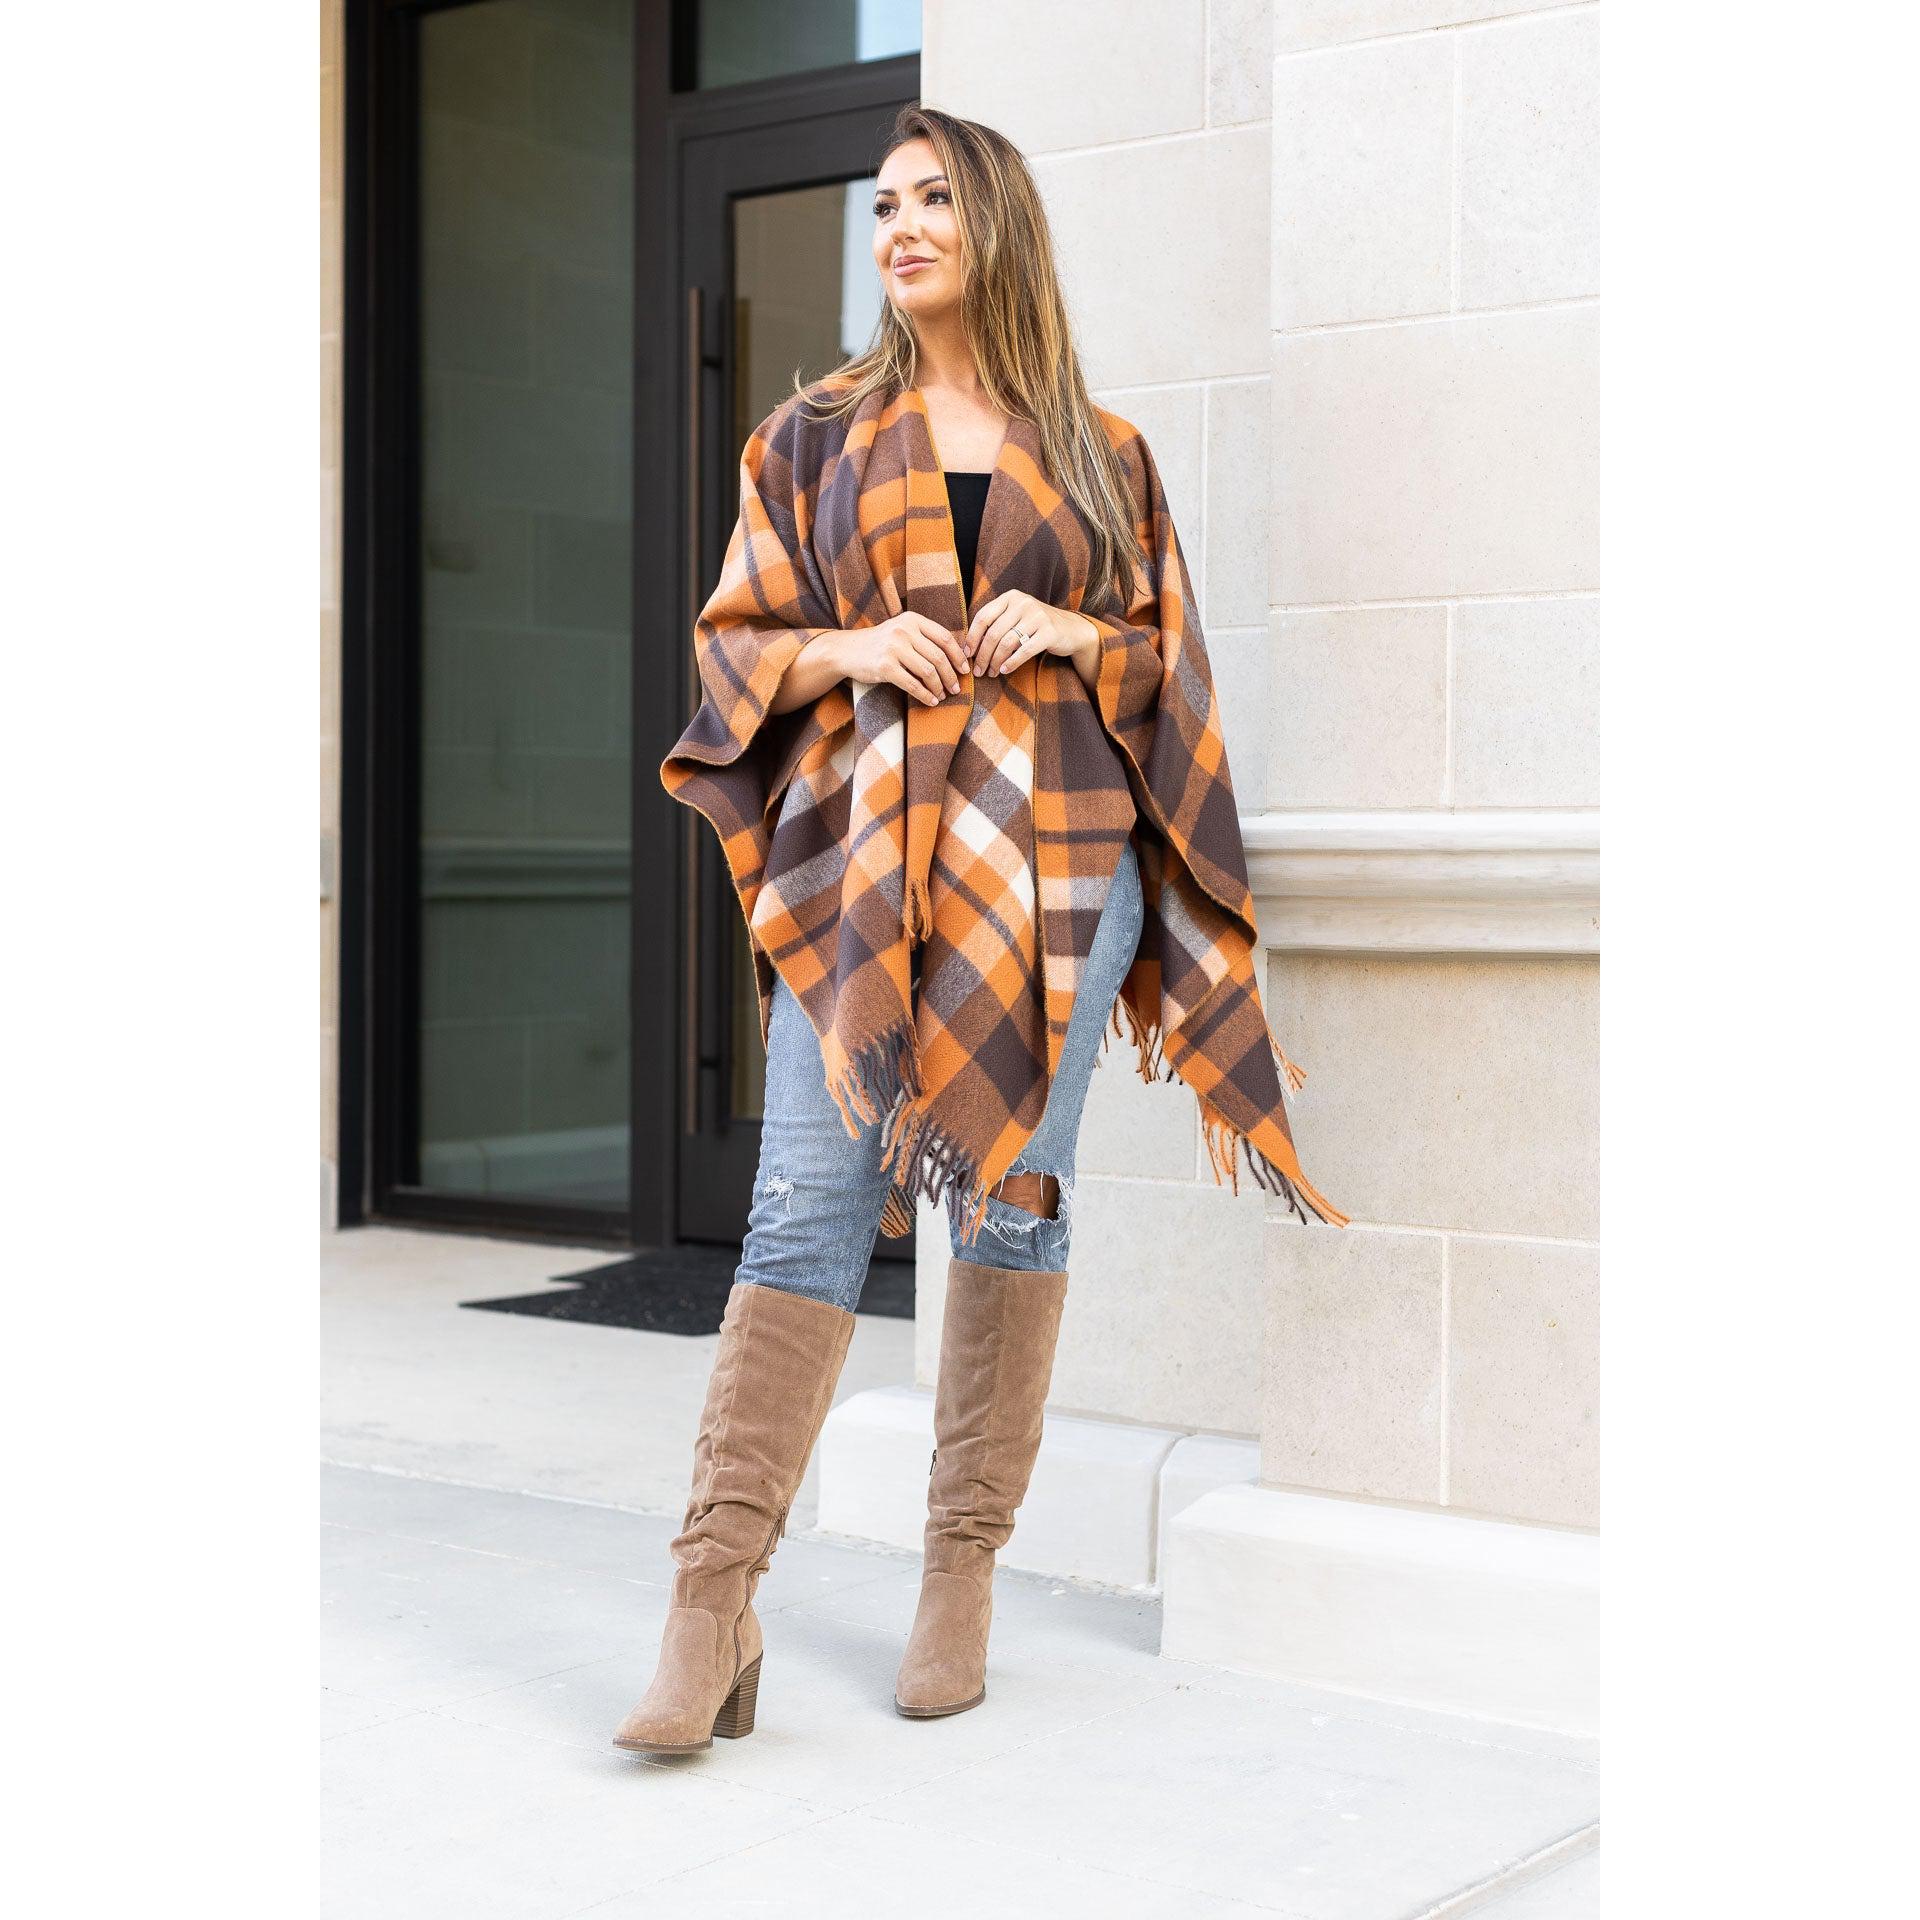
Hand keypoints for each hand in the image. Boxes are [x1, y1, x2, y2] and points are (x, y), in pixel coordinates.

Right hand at [772, 613, 970, 712]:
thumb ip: (925, 637)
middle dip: (951, 676)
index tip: (965, 670)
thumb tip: (958, 655)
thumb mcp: (902, 631)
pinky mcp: (885, 667)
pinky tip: (931, 701)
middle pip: (938, 657)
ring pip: (928, 671)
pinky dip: (925, 695)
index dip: (958, 656)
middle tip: (956, 688)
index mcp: (912, 620)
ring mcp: (893, 648)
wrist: (847, 651)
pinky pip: (912, 684)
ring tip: (943, 695)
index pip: (944, 638)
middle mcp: (903, 631)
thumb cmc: (881, 643)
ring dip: (939, 687)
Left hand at [965, 590, 1099, 682]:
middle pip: (993, 633)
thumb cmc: (1036, 626)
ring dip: (995, 661)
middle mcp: (1023, 603)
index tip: (967, 654)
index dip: (972, 637)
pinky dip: (1011, 663)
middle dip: (982, 655)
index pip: (983, 616)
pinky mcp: (1049, 632)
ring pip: (1007, 643)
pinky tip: (1004, 671)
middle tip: (978, 671)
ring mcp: (1038, 616)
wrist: (1071, 629)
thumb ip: (996, 624)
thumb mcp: (1016, 617)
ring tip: (990, 673)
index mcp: (1011, 597)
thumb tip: (969, 646)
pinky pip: (1024, 651)